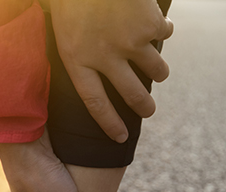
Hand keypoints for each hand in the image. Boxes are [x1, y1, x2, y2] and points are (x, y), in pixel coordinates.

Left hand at [49, 0, 173, 142]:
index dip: (109, 123)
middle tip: (149, 111)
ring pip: (158, 71)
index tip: (120, 138)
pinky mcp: (150, 25)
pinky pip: (166, 34)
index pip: (95, 102)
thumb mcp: (59, 21)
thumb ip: (72, 45)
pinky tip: (159, 24)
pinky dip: (166, 29)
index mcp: (77, 58)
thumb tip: (79, 64)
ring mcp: (130, 42)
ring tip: (158, 70)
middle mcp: (105, 57)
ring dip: (160, 71)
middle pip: (132, 95)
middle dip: (144, 107)